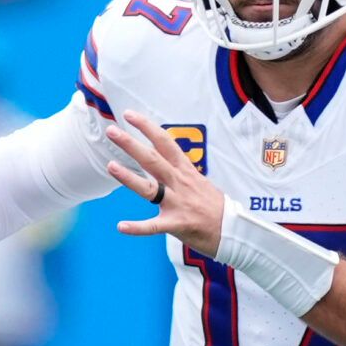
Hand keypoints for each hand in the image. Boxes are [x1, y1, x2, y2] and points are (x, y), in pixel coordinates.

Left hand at [105, 111, 224, 257]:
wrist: (235, 230)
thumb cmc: (215, 207)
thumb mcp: (199, 182)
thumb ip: (180, 172)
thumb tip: (166, 160)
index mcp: (185, 171)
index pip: (165, 143)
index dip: (147, 127)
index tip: (129, 115)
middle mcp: (180, 183)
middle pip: (152, 159)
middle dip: (131, 144)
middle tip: (111, 130)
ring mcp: (178, 203)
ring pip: (149, 188)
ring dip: (129, 177)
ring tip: (110, 166)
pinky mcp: (177, 224)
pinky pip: (154, 226)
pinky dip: (137, 227)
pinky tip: (121, 226)